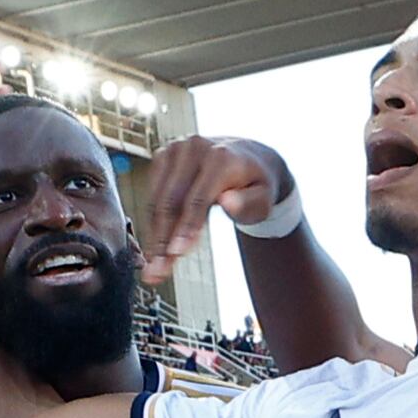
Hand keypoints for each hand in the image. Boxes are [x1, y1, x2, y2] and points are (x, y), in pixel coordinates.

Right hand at [134, 137, 292, 290]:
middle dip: (163, 238)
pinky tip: (156, 244)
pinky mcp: (163, 155)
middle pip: (171, 200)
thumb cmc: (256, 183)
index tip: (176, 252)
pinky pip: (153, 193)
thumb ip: (249, 203)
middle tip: (158, 269)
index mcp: (221, 157)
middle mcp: (194, 148)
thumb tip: (227, 202)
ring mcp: (175, 149)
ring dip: (154, 234)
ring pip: (157, 199)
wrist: (247, 158)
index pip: (197, 198)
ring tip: (154, 264)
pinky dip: (153, 221)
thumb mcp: (264, 198)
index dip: (185, 227)